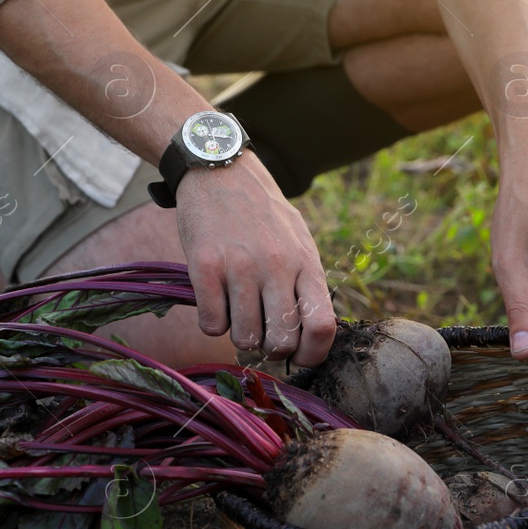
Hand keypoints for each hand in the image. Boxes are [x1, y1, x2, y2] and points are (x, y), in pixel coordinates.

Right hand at [175, 154, 336, 365]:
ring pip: (245, 338)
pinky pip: (211, 325)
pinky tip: (215, 301)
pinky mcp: (205, 266)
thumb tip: (312, 336)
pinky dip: (212, 322)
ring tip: (237, 310)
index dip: (312, 354)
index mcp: (306, 262)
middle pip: (281, 341)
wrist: (220, 170)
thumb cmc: (262, 213)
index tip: (299, 358)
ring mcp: (240, 266)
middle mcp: (277, 266)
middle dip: (271, 349)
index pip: (322, 326)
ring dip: (240, 334)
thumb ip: (307, 283)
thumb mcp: (298, 241)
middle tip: (262, 335)